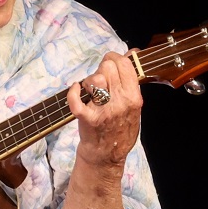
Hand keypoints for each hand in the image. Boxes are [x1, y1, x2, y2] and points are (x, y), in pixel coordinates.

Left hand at [68, 50, 142, 168]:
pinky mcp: (87, 118)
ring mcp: (104, 111)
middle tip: (99, 78)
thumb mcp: (135, 107)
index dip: (114, 57)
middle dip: (101, 68)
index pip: (124, 65)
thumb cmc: (120, 129)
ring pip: (94, 79)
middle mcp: (120, 103)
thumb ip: (132, 82)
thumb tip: (132, 53)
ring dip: (89, 80)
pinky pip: (76, 100)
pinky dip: (73, 92)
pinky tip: (75, 90)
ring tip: (90, 89)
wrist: (107, 155)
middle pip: (108, 68)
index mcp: (134, 98)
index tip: (110, 61)